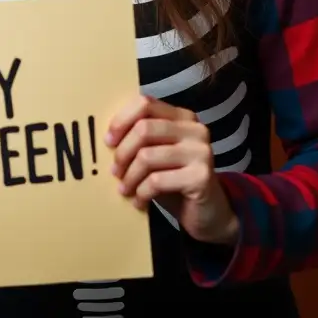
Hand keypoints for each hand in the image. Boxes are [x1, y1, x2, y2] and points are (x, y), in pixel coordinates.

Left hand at [107, 95, 238, 246]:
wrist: (210, 213)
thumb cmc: (175, 180)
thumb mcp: (158, 153)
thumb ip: (142, 138)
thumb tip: (107, 136)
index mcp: (183, 117)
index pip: (145, 104)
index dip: (121, 120)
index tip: (108, 141)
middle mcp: (195, 129)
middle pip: (143, 129)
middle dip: (122, 152)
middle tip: (115, 171)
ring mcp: (201, 152)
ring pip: (147, 156)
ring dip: (129, 177)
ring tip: (125, 189)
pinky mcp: (201, 177)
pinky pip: (157, 180)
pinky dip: (141, 193)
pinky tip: (139, 201)